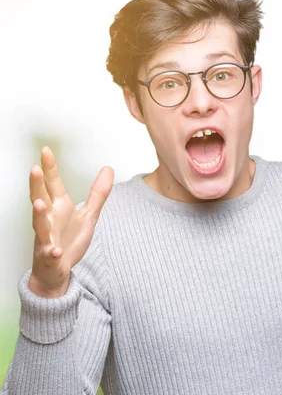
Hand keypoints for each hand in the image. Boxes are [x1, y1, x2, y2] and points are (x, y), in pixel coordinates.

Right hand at [28, 147, 113, 297]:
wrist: (57, 269)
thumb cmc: (69, 240)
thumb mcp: (89, 215)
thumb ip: (97, 193)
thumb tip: (108, 168)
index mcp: (58, 207)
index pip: (52, 185)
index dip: (49, 168)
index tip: (45, 150)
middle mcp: (49, 219)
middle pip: (40, 199)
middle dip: (37, 185)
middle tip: (34, 169)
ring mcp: (46, 238)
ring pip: (39, 225)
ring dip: (39, 214)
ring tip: (39, 203)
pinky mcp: (48, 256)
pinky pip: (48, 253)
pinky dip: (51, 251)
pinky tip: (54, 250)